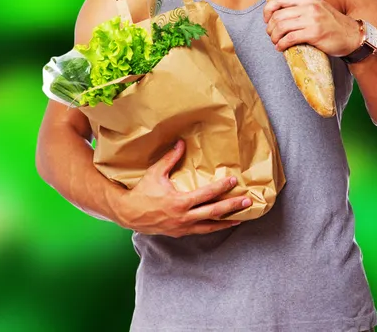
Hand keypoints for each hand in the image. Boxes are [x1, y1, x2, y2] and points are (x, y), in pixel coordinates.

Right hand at [116, 140, 250, 236]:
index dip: (221, 188)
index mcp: (179, 203)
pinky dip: (213, 228)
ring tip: (241, 218)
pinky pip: (200, 231)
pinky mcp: (180, 233)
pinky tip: (221, 224)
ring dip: (226, 222)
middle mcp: (183, 217)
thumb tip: (181, 142)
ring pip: (209, 226)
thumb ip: (170, 158)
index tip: (233, 181)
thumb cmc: (142, 192)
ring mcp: (182, 228)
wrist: (128, 214)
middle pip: (213, 213)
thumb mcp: (156, 173)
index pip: (206, 195)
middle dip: (232, 206)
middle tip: (247, 201)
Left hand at [263, 0, 359, 56]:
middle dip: (270, 28)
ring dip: (274, 37)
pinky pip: (290, 38)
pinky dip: (281, 44)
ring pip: (282, 27)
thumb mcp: (319, 10)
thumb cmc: (333, 26)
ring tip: (275, 42)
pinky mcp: (314, 34)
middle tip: (271, 35)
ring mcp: (312, 20)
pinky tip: (280, 48)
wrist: (353, 36)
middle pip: (278, 15)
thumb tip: (280, 14)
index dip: (268, 10)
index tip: (266, 20)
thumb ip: (302, 9)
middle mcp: (310, 7)